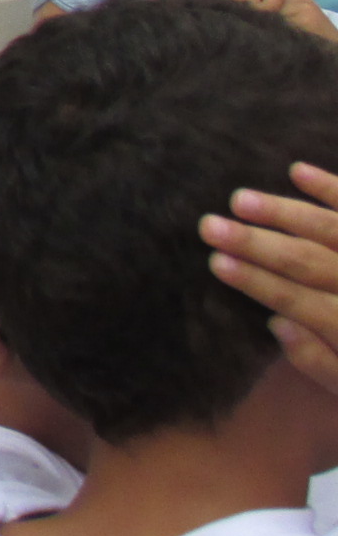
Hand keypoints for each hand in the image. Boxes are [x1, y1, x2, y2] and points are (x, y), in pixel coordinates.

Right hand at [205, 162, 337, 397]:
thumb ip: (320, 364)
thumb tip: (276, 324)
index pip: (298, 302)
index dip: (256, 282)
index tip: (214, 262)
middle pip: (308, 262)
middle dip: (256, 244)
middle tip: (209, 225)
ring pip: (332, 230)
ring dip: (284, 212)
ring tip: (240, 199)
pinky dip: (331, 188)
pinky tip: (297, 171)